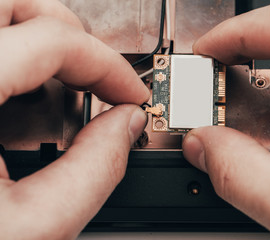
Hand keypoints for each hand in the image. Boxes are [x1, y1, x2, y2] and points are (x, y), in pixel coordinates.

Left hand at [0, 0, 148, 238]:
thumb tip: (125, 125)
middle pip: (12, 3)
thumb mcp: (31, 230)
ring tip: (62, 89)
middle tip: (97, 77)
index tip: (130, 93)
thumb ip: (96, 169)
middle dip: (72, 36)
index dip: (108, 65)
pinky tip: (18, 104)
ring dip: (40, 44)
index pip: (52, 40)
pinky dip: (12, 65)